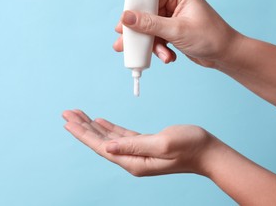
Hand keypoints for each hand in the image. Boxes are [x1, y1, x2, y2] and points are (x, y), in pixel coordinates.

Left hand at [62, 109, 214, 176]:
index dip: (83, 134)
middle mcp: (131, 159)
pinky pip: (120, 136)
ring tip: (78, 115)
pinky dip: (108, 127)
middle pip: (100, 141)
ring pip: (108, 137)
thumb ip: (133, 145)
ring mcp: (137, 153)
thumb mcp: (162, 143)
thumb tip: (107, 147)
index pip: (100, 146)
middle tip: (67, 114)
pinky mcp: (143, 145)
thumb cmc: (190, 147)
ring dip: (92, 126)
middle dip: (82, 127)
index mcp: (133, 161)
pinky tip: (99, 122)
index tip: (68, 122)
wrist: (208, 152)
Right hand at [113, 0, 242, 67]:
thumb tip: (126, 17)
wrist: (225, 55)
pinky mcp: (171, 28)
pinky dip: (159, 49)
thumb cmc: (210, 38)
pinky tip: (168, 57)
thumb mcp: (177, 31)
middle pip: (145, 14)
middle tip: (123, 45)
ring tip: (160, 56)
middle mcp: (173, 0)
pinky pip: (155, 37)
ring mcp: (171, 15)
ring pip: (148, 28)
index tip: (122, 27)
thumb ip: (149, 24)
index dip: (134, 12)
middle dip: (139, 33)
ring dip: (152, 45)